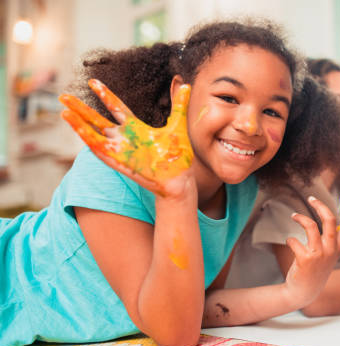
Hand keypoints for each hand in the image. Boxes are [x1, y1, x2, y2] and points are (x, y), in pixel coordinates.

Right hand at [59, 79, 193, 196]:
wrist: (179, 179)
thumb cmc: (177, 156)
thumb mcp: (177, 125)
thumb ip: (179, 104)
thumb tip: (186, 83)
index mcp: (136, 128)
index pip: (116, 107)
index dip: (104, 94)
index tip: (92, 81)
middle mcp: (125, 138)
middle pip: (97, 120)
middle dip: (80, 109)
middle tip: (63, 96)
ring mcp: (120, 149)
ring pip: (93, 134)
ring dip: (77, 124)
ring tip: (63, 111)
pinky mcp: (119, 161)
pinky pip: (100, 149)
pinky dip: (88, 138)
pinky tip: (78, 128)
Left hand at [282, 194, 339, 306]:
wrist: (303, 293)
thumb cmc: (313, 271)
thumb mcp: (326, 256)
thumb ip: (328, 241)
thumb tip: (326, 219)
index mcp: (337, 248)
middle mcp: (331, 250)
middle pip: (330, 220)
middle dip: (320, 206)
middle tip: (311, 198)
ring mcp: (318, 255)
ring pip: (311, 226)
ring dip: (300, 218)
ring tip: (293, 215)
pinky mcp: (305, 259)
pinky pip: (294, 240)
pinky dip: (290, 240)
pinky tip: (290, 243)